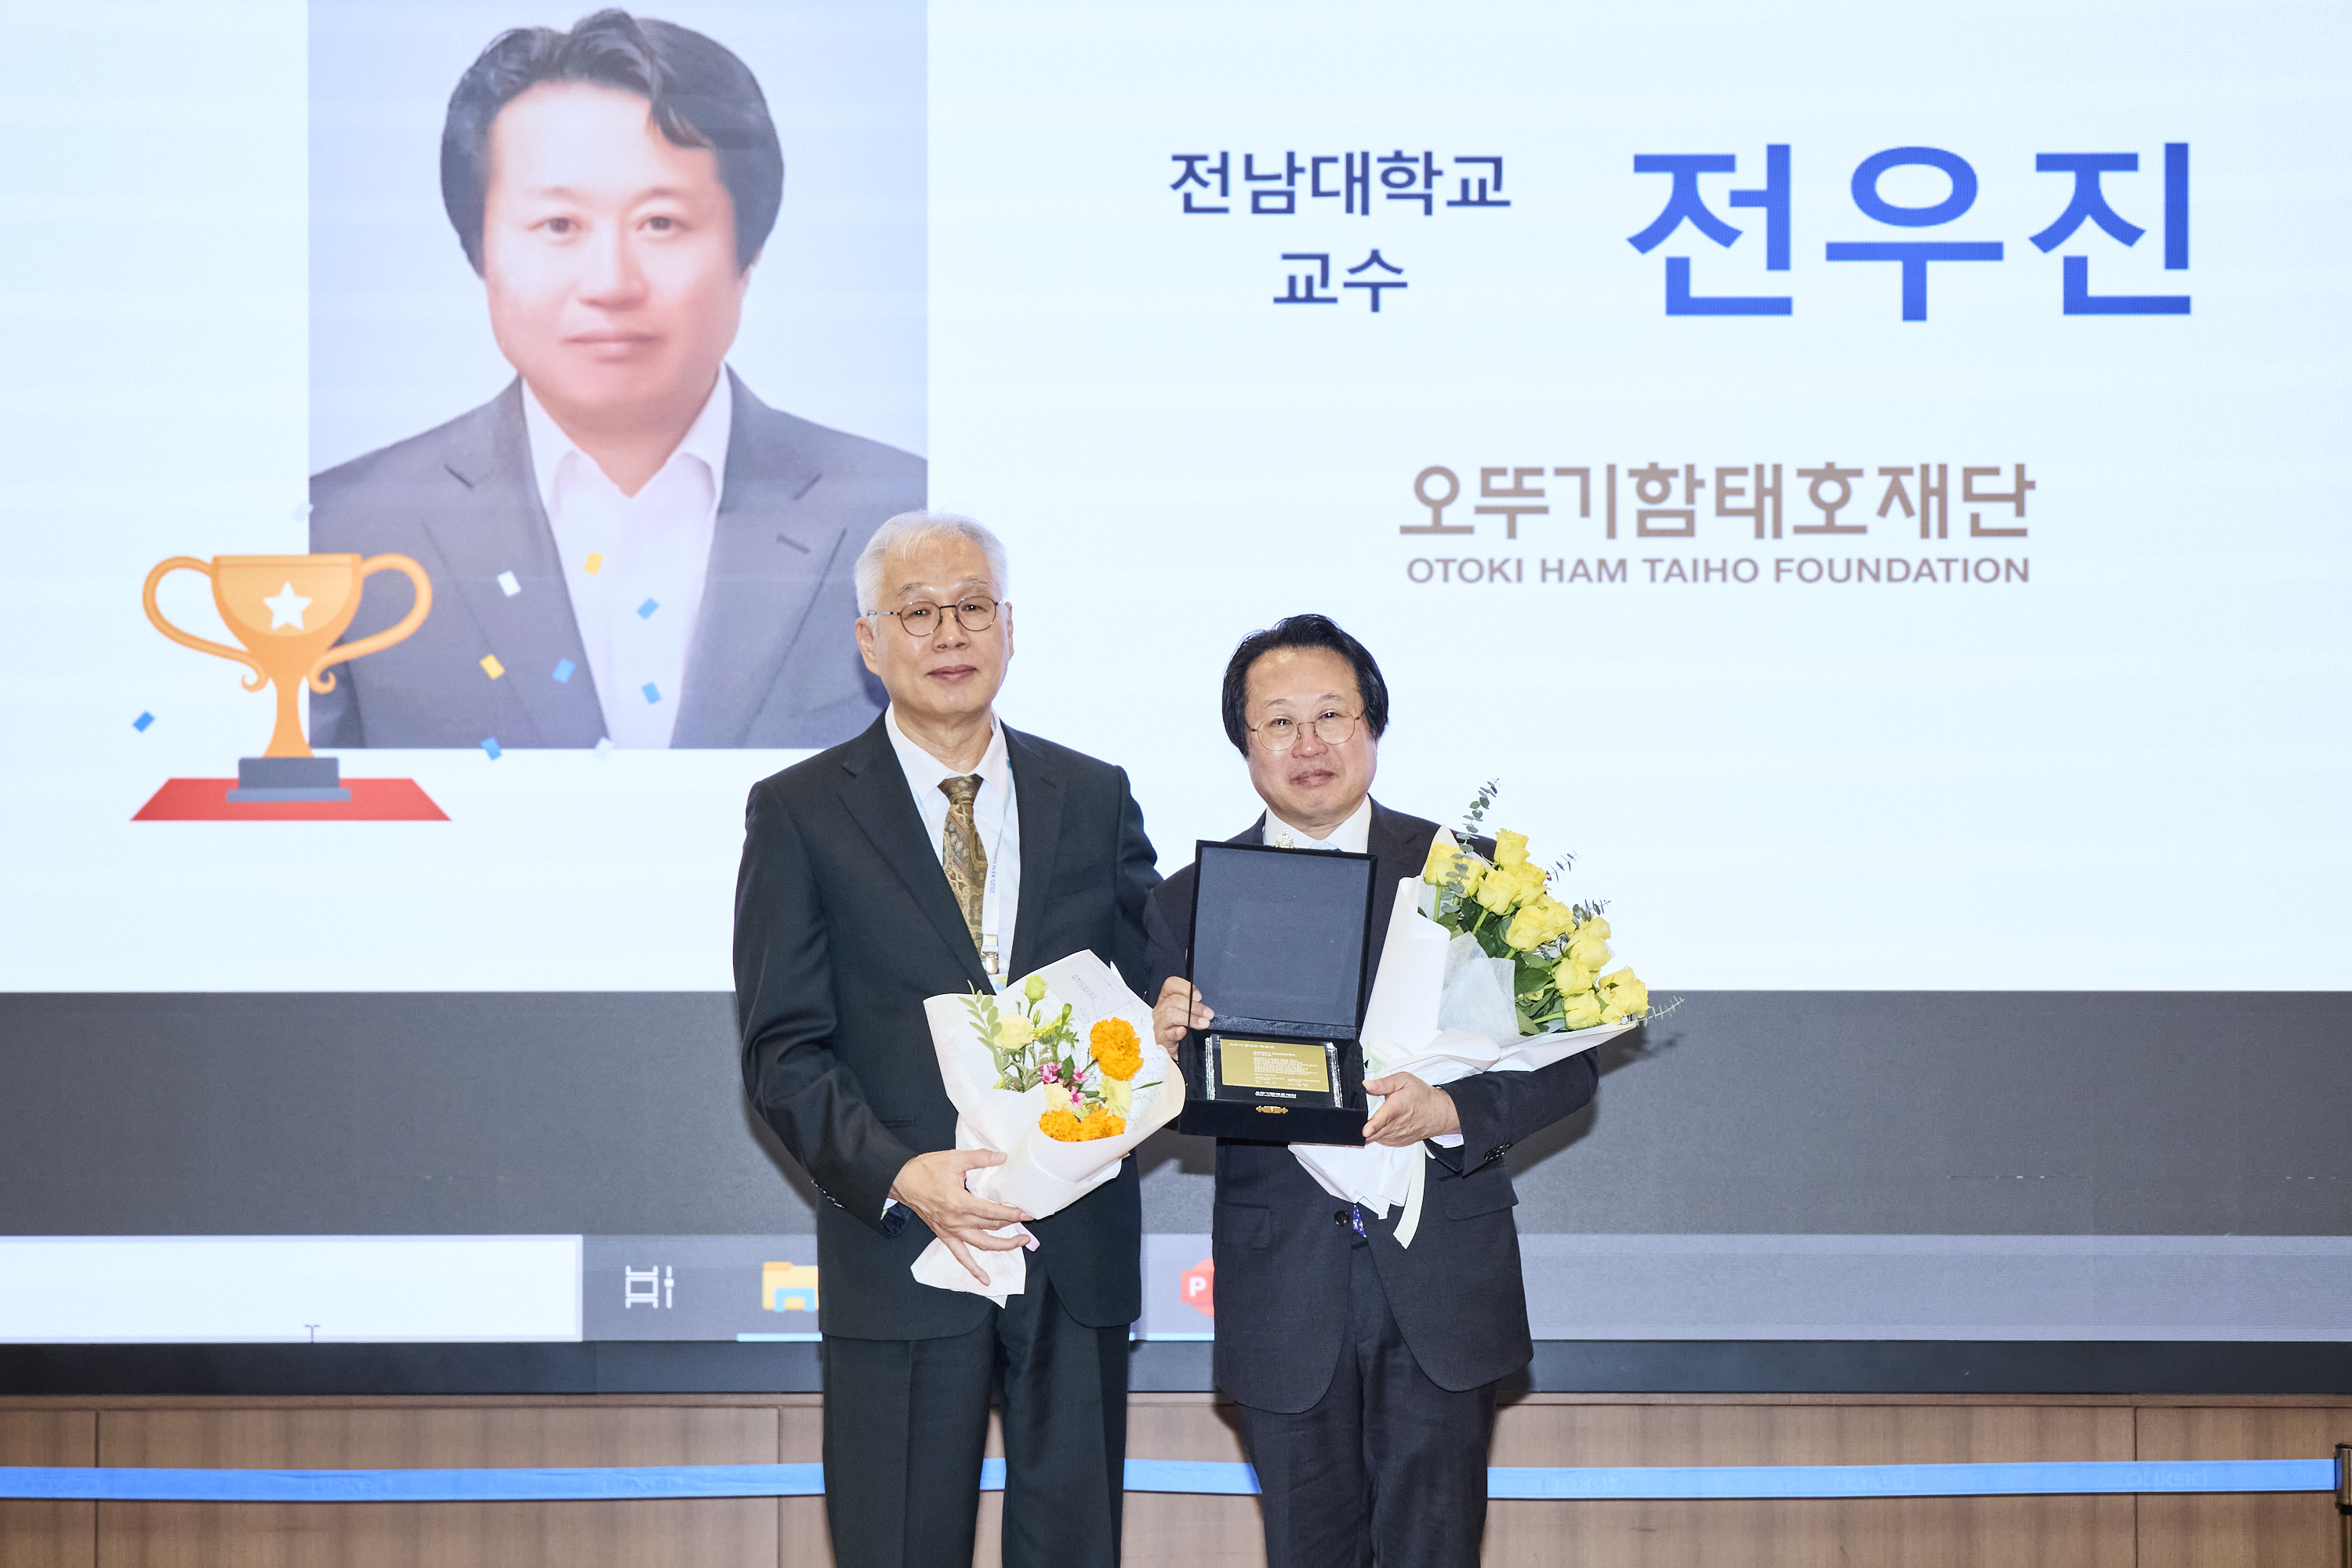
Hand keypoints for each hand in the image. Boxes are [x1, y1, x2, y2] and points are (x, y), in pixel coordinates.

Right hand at [888, 1149, 1031, 1284]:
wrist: (902, 1181)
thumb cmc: (925, 1170)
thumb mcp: (954, 1159)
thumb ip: (980, 1158)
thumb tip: (1002, 1157)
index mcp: (960, 1203)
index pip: (993, 1213)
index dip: (1012, 1214)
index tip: (1027, 1213)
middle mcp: (956, 1221)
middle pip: (991, 1227)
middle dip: (1013, 1226)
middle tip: (1028, 1224)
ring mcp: (950, 1231)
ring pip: (982, 1244)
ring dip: (1003, 1246)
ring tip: (1019, 1243)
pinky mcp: (944, 1235)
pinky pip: (961, 1256)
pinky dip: (973, 1269)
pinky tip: (984, 1279)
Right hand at [1153, 976, 1213, 1046]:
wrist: (1179, 1047)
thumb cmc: (1183, 1026)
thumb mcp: (1188, 1012)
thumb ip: (1194, 1005)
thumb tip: (1206, 1008)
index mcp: (1166, 998)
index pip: (1171, 984)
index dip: (1185, 987)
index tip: (1199, 996)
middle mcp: (1160, 1009)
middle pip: (1174, 1000)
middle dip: (1195, 1007)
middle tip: (1208, 1014)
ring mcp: (1159, 1024)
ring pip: (1171, 1015)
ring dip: (1191, 1019)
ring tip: (1202, 1024)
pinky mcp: (1161, 1038)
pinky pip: (1168, 1034)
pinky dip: (1176, 1032)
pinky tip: (1183, 1032)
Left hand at [1360, 1072, 1459, 1147]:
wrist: (1439, 1112)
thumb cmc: (1422, 1096)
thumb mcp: (1404, 1080)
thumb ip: (1383, 1083)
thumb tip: (1366, 1084)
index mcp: (1397, 1108)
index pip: (1383, 1119)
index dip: (1372, 1126)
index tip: (1365, 1130)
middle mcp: (1397, 1125)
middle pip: (1374, 1133)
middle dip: (1362, 1131)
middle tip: (1355, 1125)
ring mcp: (1397, 1136)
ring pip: (1376, 1138)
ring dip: (1371, 1131)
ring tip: (1374, 1120)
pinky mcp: (1398, 1142)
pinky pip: (1382, 1141)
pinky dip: (1378, 1135)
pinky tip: (1383, 1125)